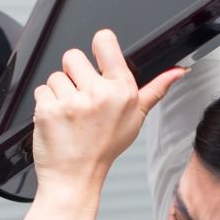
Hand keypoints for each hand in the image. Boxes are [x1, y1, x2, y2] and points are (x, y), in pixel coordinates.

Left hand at [31, 29, 186, 192]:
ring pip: (56, 76)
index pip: (105, 41)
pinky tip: (58, 120)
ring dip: (59, 93)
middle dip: (73, 75)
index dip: (98, 46)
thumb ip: (155, 90)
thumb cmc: (103, 149)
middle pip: (73, 56)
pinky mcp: (49, 109)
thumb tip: (177, 72)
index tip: (97, 59)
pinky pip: (42, 91)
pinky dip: (46, 105)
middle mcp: (99, 94)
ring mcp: (73, 102)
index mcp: (122, 90)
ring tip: (70, 115)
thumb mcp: (136, 119)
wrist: (75, 178)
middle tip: (81, 101)